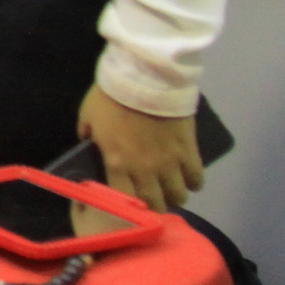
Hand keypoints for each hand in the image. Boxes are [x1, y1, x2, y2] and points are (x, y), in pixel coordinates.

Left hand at [79, 84, 202, 210]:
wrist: (144, 78)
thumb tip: (87, 144)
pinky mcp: (189, 151)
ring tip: (174, 192)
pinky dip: (195, 182)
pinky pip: (197, 177)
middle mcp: (144, 170)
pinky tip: (191, 181)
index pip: (124, 200)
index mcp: (117, 163)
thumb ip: (87, 135)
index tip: (131, 204)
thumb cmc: (111, 96)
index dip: (128, 206)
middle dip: (155, 206)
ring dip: (176, 196)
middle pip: (155, 203)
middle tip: (155, 200)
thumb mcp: (88, 115)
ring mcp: (169, 162)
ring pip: (178, 194)